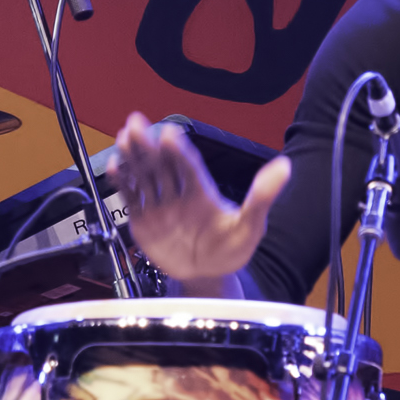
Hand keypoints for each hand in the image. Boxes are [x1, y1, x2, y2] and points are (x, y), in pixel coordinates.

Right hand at [112, 112, 290, 283]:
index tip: (170, 134)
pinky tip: (114, 167)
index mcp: (203, 191)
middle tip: (136, 123)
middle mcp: (179, 193)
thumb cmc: (231, 249)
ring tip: (123, 138)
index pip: (188, 166)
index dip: (179, 151)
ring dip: (133, 157)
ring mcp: (160, 205)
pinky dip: (121, 183)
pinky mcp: (144, 219)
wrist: (207, 275)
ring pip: (143, 176)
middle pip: (161, 164)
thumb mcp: (251, 224)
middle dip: (148, 144)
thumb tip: (284, 166)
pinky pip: (131, 198)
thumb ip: (262, 196)